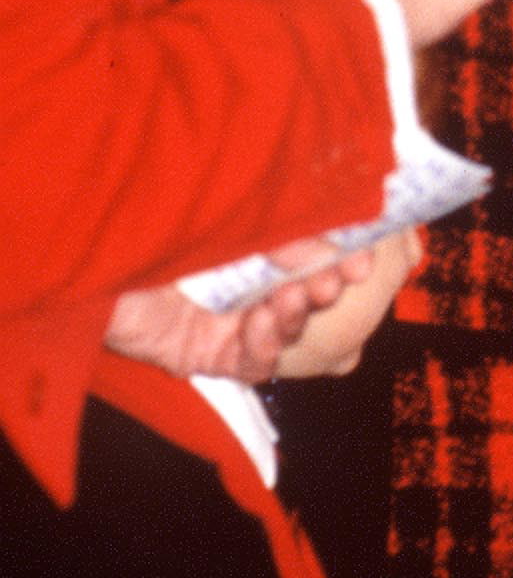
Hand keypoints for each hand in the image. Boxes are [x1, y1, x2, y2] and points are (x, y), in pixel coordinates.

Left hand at [106, 239, 376, 384]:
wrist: (81, 250)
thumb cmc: (152, 216)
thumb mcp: (232, 215)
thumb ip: (283, 232)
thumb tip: (344, 248)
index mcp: (243, 241)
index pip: (305, 252)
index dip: (340, 258)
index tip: (366, 254)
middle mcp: (231, 281)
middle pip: (300, 296)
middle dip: (326, 289)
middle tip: (339, 278)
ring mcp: (215, 319)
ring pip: (280, 332)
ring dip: (296, 316)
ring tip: (296, 296)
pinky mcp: (195, 354)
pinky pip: (247, 362)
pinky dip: (262, 346)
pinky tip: (257, 321)